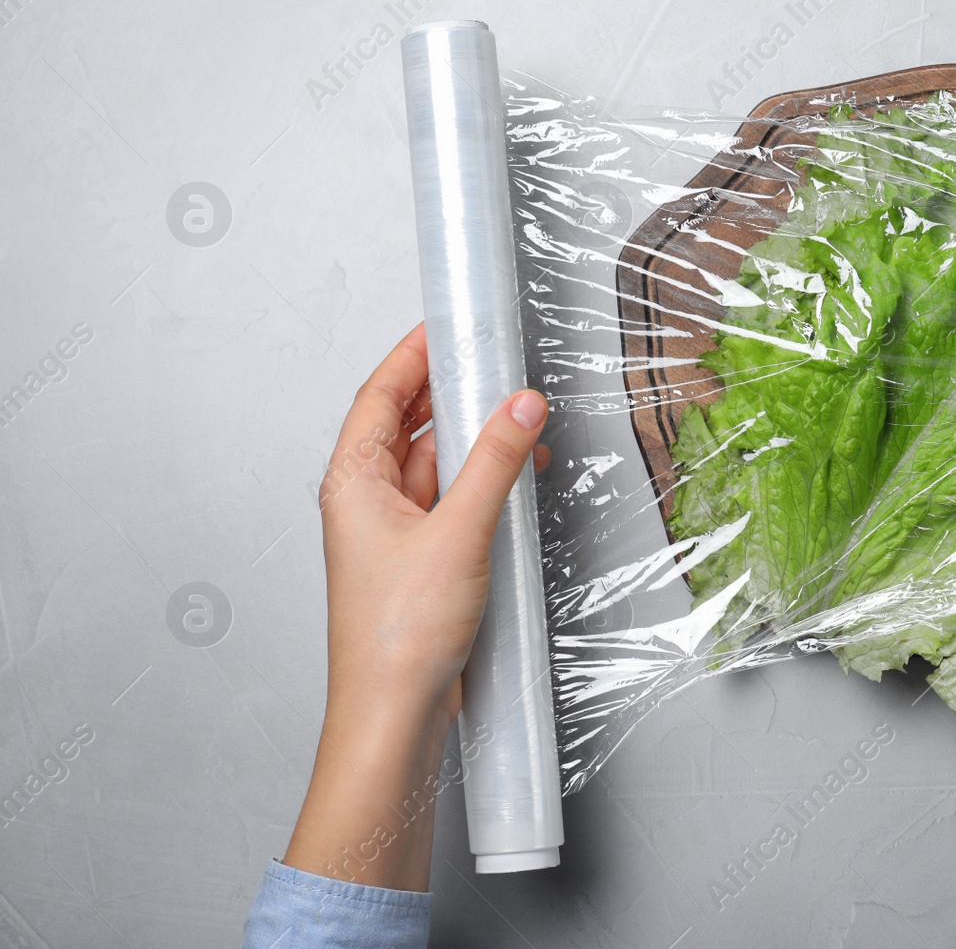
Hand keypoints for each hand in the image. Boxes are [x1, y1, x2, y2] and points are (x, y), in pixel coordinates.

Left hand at [282, 324, 550, 890]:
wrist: (395, 715)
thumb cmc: (397, 637)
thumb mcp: (459, 532)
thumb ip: (495, 462)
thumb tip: (519, 406)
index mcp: (353, 481)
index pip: (380, 393)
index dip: (413, 353)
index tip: (448, 323)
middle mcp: (368, 501)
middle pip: (409, 423)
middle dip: (453, 392)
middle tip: (495, 362)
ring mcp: (396, 531)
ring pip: (437, 463)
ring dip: (477, 441)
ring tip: (520, 421)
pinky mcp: (424, 560)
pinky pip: (454, 500)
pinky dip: (485, 482)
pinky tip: (518, 479)